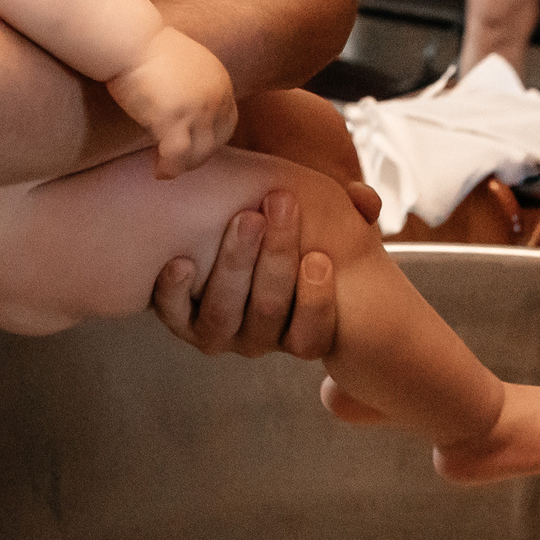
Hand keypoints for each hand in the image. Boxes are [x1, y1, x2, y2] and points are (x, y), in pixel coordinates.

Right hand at [106, 26, 238, 176]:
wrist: (128, 37)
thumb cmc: (144, 48)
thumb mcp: (183, 63)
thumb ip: (192, 84)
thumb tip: (183, 105)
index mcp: (220, 79)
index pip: (228, 123)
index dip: (212, 140)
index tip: (194, 148)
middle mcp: (215, 95)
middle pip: (215, 141)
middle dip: (198, 157)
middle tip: (178, 164)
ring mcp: (197, 108)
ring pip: (199, 153)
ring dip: (184, 166)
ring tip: (165, 170)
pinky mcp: (173, 117)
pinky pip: (177, 156)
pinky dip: (169, 167)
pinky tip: (158, 170)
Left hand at [152, 190, 342, 359]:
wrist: (247, 251)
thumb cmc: (301, 240)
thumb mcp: (334, 230)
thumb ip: (356, 213)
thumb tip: (365, 200)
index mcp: (304, 331)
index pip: (312, 333)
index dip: (315, 301)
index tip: (318, 257)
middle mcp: (262, 338)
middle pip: (267, 312)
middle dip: (275, 258)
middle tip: (280, 204)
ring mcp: (223, 333)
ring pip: (224, 315)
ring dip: (235, 264)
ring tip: (245, 219)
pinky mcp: (185, 322)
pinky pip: (176, 317)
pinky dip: (174, 294)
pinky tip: (181, 262)